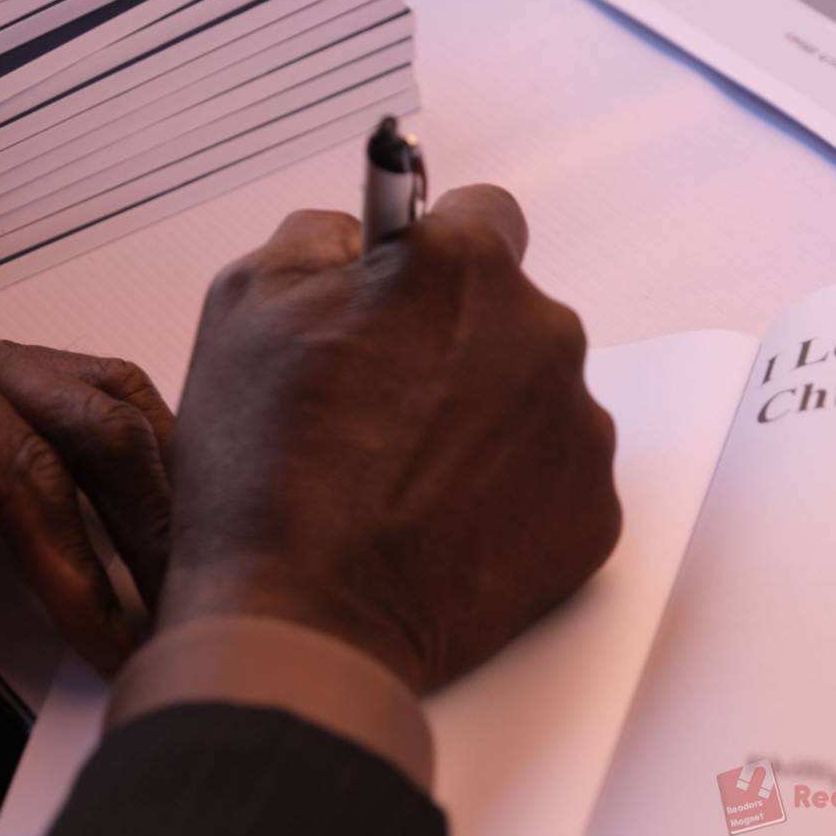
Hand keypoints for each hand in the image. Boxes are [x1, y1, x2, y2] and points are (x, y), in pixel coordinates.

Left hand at [0, 304, 172, 673]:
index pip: (29, 474)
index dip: (77, 562)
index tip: (109, 633)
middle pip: (102, 420)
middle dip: (152, 515)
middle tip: (180, 602)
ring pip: (108, 393)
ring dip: (155, 469)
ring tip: (182, 551)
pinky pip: (82, 400)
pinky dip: (128, 450)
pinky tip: (138, 503)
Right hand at [162, 185, 619, 692]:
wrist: (303, 619)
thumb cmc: (264, 467)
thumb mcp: (243, 302)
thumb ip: (313, 237)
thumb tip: (355, 235)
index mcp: (460, 267)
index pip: (481, 216)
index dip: (432, 255)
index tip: (406, 293)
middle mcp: (540, 333)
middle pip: (509, 313)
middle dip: (456, 342)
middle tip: (380, 402)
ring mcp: (576, 429)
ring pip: (533, 395)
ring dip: (485, 417)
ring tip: (403, 474)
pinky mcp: (593, 513)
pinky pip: (555, 478)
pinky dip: (510, 492)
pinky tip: (440, 519)